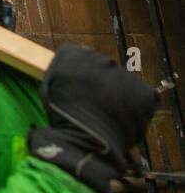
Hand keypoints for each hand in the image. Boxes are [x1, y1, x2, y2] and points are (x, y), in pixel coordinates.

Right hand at [29, 44, 157, 192]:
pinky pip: (142, 96)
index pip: (79, 57)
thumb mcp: (48, 87)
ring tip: (109, 114)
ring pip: (123, 82)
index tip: (78, 88)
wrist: (87, 137)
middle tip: (94, 102)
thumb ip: (60, 72)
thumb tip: (71, 70)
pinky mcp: (144, 92)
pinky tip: (124, 118)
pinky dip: (136, 105)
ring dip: (118, 94)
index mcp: (74, 55)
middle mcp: (102, 59)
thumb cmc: (61, 115)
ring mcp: (126, 74)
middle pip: (103, 68)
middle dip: (100, 82)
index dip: (80, 74)